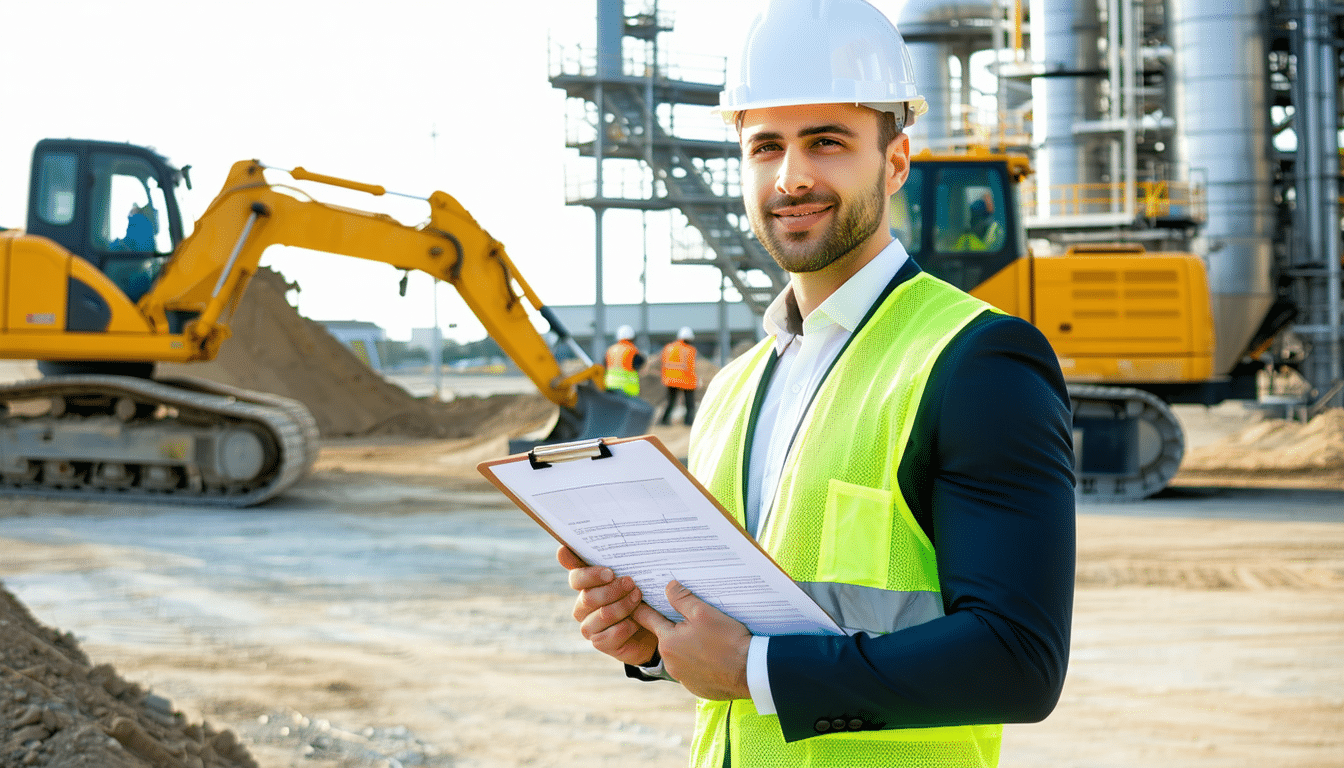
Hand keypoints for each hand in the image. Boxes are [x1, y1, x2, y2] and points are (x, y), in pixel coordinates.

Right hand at [557, 546, 658, 665]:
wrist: (653, 626)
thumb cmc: (639, 595)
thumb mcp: (632, 576)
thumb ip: (618, 563)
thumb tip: (612, 547)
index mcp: (585, 584)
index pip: (576, 577)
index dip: (588, 574)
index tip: (609, 572)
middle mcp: (582, 605)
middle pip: (588, 596)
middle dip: (613, 589)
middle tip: (631, 583)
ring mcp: (589, 625)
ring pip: (603, 614)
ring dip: (623, 606)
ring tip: (638, 598)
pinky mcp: (599, 643)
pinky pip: (612, 634)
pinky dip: (628, 626)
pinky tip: (639, 621)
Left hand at [634, 580, 750, 699]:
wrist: (750, 671)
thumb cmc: (727, 640)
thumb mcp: (703, 613)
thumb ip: (682, 599)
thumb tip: (669, 587)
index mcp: (668, 642)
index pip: (648, 620)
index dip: (644, 608)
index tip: (637, 602)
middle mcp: (670, 663)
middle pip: (667, 638)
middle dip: (675, 628)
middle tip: (691, 619)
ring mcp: (683, 678)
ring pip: (680, 655)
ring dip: (687, 646)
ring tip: (707, 638)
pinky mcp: (696, 687)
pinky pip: (692, 670)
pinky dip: (698, 662)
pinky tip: (713, 655)